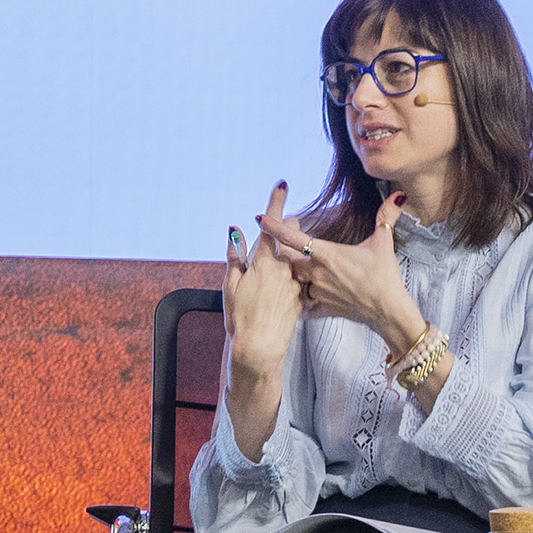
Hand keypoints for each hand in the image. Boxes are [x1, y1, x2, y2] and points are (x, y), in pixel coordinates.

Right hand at [224, 184, 305, 378]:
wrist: (259, 347)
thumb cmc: (240, 317)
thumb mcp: (230, 285)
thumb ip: (234, 255)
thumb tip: (235, 230)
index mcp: (265, 261)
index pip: (272, 224)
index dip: (276, 202)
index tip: (283, 184)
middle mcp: (285, 269)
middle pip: (291, 237)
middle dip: (287, 228)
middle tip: (282, 226)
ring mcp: (296, 283)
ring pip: (299, 256)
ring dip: (292, 252)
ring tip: (284, 257)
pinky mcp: (303, 298)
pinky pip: (302, 278)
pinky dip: (297, 274)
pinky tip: (290, 282)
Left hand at [256, 191, 423, 350]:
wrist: (388, 311)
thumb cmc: (385, 276)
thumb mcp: (384, 242)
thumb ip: (387, 216)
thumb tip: (398, 195)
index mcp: (326, 253)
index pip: (293, 237)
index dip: (274, 227)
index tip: (259, 217)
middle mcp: (317, 272)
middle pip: (288, 260)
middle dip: (284, 253)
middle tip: (283, 246)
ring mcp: (317, 291)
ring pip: (294, 281)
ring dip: (293, 276)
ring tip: (292, 271)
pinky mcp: (321, 308)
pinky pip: (302, 304)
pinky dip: (300, 301)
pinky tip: (298, 299)